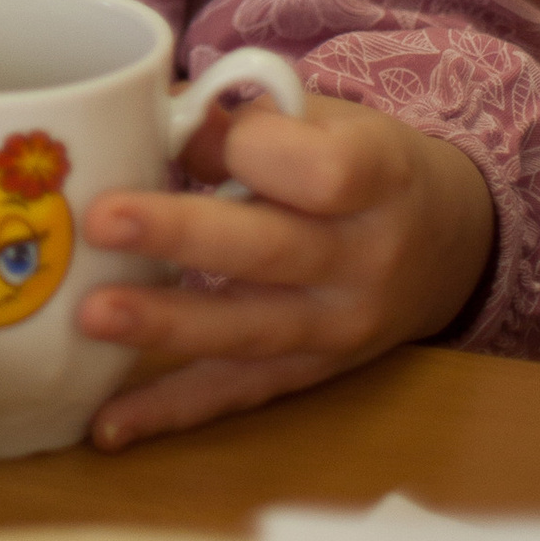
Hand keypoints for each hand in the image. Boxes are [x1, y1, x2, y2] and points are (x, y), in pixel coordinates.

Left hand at [79, 93, 495, 450]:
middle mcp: (366, 259)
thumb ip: (248, 119)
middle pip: (273, 250)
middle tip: (100, 220)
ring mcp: (339, 328)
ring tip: (91, 315)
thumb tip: (150, 117)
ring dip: (167, 327)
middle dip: (182, 236)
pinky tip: (109, 423)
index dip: (250, 148)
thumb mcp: (328, 118)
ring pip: (250, 331)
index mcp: (378, 176)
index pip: (318, 170)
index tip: (193, 129)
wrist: (448, 243)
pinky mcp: (310, 374)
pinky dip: (172, 410)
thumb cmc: (366, 160)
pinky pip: (238, 393)